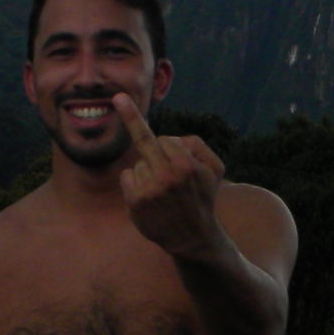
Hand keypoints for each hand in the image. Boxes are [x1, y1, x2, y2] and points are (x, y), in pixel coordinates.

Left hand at [114, 94, 226, 259]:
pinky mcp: (136, 202)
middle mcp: (167, 175)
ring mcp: (151, 189)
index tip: (124, 100)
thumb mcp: (215, 168)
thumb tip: (171, 137)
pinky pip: (127, 177)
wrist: (193, 237)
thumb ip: (198, 145)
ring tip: (163, 192)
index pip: (164, 139)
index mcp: (187, 164)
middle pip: (147, 142)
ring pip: (138, 163)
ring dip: (147, 171)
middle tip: (118, 97)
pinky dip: (134, 183)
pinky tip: (149, 198)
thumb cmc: (203, 197)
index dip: (168, 146)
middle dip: (132, 117)